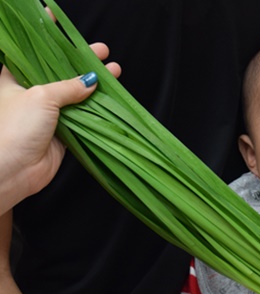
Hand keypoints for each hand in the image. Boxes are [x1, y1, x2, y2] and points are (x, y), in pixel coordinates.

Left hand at [0, 43, 120, 214]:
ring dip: (95, 85)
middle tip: (101, 52)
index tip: (60, 24)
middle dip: (81, 61)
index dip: (46, 37)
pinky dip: (97, 109)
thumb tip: (91, 80)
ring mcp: (48, 114)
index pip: (33, 52)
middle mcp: (32, 94)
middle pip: (60, 72)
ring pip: (75, 95)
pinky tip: (111, 99)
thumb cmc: (15, 127)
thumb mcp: (41, 96)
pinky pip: (83, 117)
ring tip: (115, 72)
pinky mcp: (62, 133)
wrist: (12, 170)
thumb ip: (68, 86)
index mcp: (15, 79)